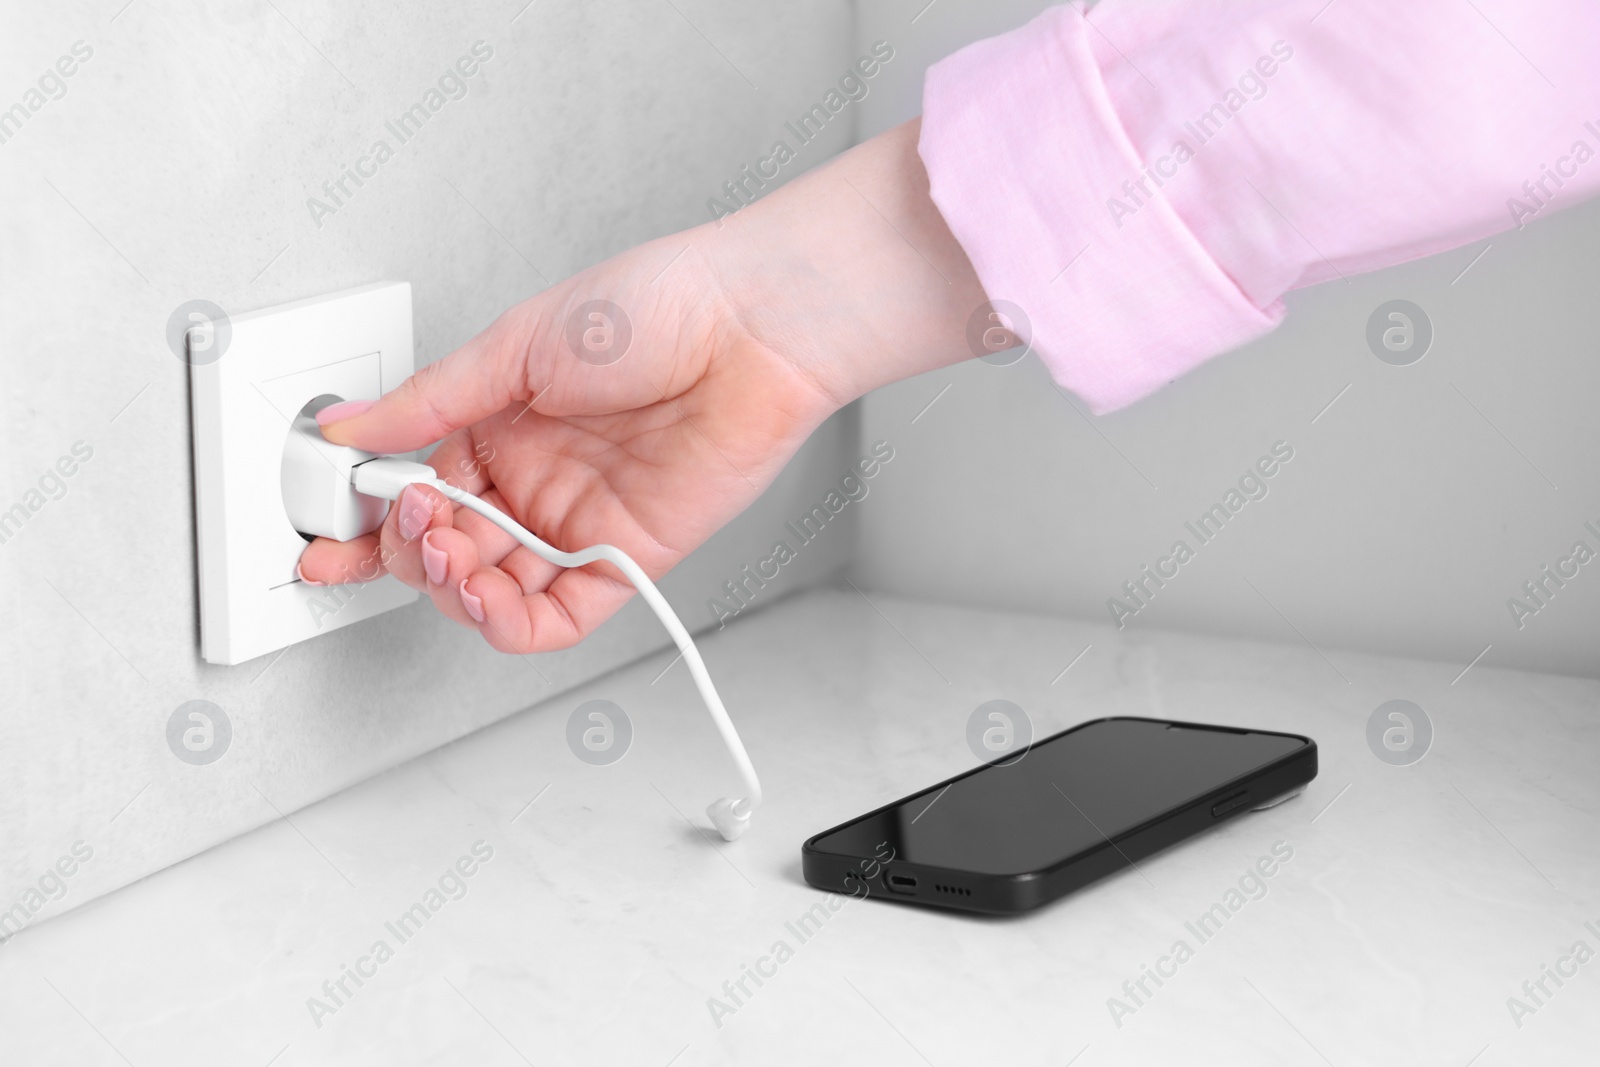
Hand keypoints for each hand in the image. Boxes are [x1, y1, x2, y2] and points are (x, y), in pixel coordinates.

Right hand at [299, 119, 990, 652]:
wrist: (752, 325)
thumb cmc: (656, 306)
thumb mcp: (516, 344)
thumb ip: (429, 401)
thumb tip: (349, 428)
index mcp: (497, 423)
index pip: (413, 490)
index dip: (366, 522)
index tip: (321, 540)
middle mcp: (533, 478)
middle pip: (443, 549)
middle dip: (404, 554)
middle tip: (396, 530)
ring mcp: (576, 522)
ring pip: (490, 590)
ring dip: (450, 588)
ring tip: (443, 556)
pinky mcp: (625, 559)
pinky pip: (556, 617)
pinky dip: (510, 622)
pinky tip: (485, 598)